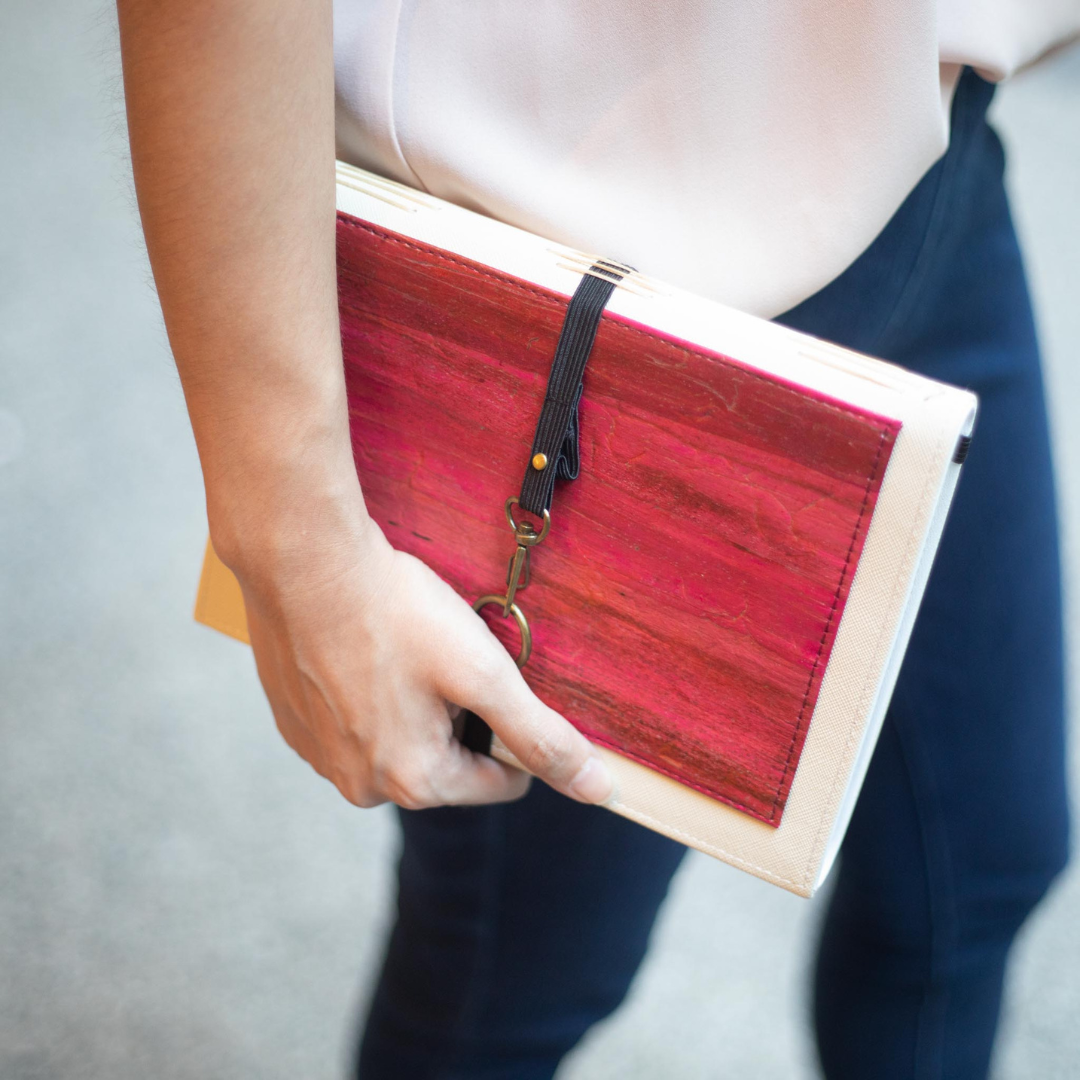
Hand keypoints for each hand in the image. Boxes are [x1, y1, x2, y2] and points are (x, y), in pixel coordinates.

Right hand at [231, 513, 614, 808]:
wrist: (302, 561)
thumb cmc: (395, 612)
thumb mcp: (484, 673)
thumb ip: (542, 737)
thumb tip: (599, 790)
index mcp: (415, 783)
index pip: (502, 781)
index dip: (513, 727)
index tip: (493, 674)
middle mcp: (360, 786)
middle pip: (449, 762)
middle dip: (460, 716)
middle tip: (446, 656)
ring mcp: (320, 757)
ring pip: (402, 741)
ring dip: (415, 704)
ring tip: (405, 649)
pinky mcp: (293, 726)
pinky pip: (356, 722)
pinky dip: (371, 693)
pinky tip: (366, 649)